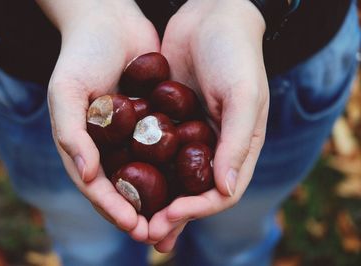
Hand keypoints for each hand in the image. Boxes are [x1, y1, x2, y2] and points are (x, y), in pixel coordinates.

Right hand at [39, 0, 159, 240]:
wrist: (109, 21)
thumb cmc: (81, 55)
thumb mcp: (67, 92)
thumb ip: (70, 134)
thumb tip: (87, 177)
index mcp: (83, 145)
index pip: (96, 186)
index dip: (112, 209)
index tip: (134, 225)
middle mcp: (107, 145)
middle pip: (123, 188)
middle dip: (138, 213)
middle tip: (157, 233)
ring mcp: (131, 134)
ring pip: (146, 174)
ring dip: (159, 198)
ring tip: (176, 218)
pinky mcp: (153, 121)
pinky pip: (164, 149)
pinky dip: (174, 167)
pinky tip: (190, 181)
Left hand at [148, 0, 268, 251]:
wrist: (211, 16)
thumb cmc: (235, 54)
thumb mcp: (243, 95)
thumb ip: (237, 142)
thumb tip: (224, 190)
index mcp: (237, 146)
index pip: (220, 192)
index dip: (196, 210)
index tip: (168, 218)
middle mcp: (215, 146)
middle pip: (193, 192)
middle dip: (172, 216)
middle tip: (147, 235)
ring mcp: (191, 134)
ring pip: (173, 178)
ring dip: (156, 202)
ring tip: (134, 222)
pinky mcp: (170, 120)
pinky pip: (156, 151)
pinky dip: (144, 170)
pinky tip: (123, 182)